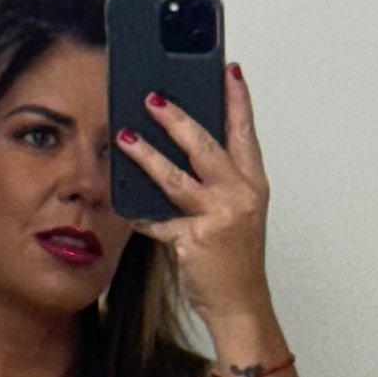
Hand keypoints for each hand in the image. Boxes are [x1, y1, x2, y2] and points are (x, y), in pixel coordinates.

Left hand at [117, 64, 270, 324]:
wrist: (241, 306)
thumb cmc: (237, 262)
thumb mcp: (238, 215)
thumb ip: (218, 183)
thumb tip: (183, 154)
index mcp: (252, 185)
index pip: (244, 132)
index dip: (237, 100)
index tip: (229, 70)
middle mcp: (239, 196)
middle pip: (204, 145)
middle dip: (176, 118)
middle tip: (153, 98)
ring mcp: (218, 218)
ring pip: (175, 177)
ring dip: (146, 155)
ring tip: (125, 136)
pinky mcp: (194, 240)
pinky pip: (159, 221)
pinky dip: (140, 214)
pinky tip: (125, 203)